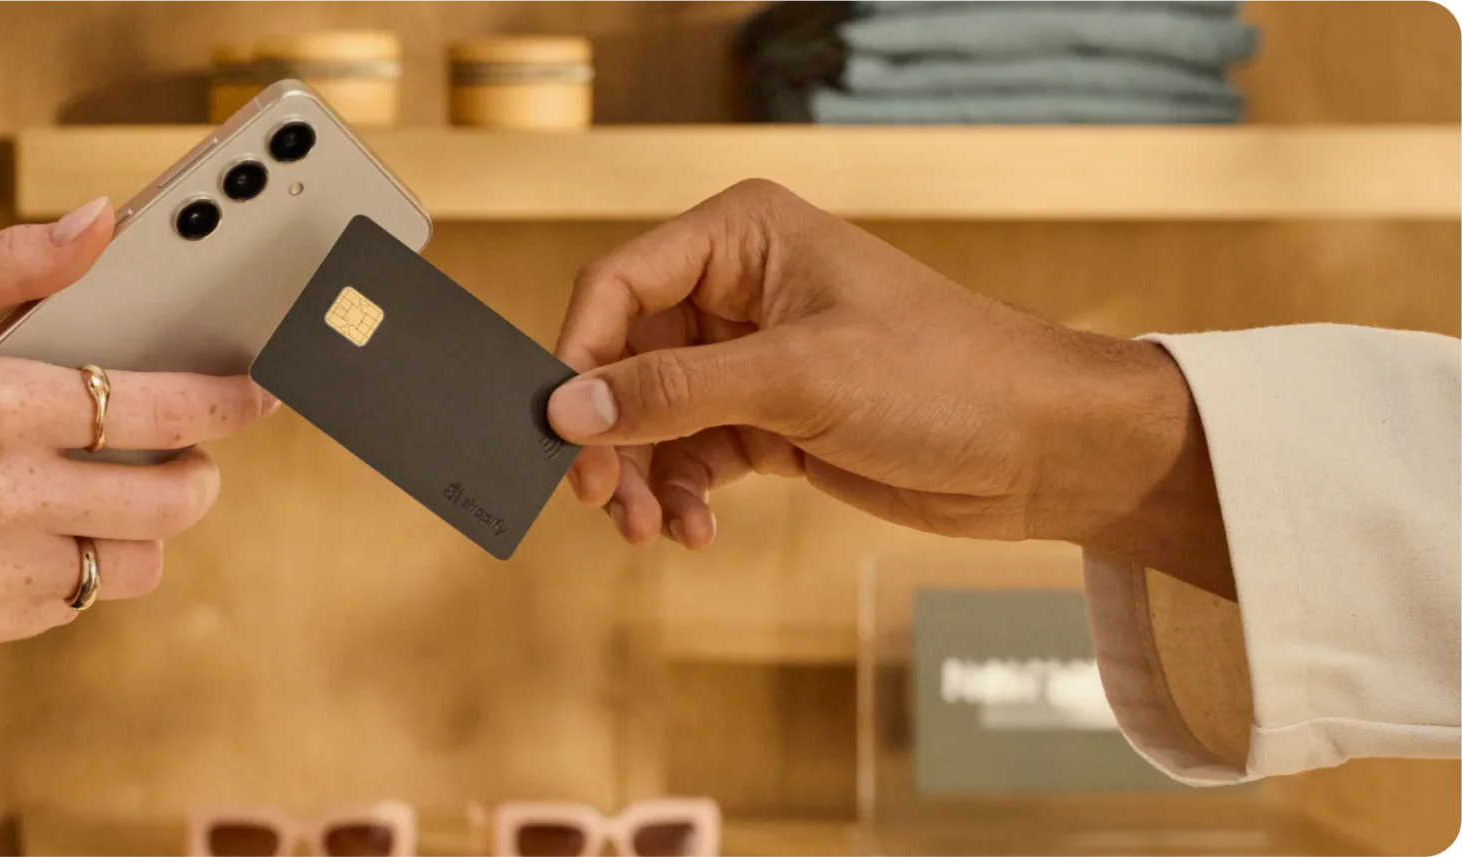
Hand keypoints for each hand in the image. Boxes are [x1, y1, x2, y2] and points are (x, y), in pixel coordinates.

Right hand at [0, 197, 280, 644]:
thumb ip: (11, 261)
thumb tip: (102, 221)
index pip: (156, 406)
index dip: (228, 402)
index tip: (262, 393)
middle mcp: (5, 493)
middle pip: (172, 500)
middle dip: (200, 473)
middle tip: (186, 453)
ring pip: (138, 563)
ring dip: (148, 529)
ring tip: (116, 494)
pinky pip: (81, 600)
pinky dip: (84, 566)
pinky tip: (49, 529)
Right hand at [545, 180, 1231, 595]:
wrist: (1043, 450)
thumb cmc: (947, 378)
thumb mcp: (798, 378)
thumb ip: (675, 391)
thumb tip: (569, 407)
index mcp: (743, 235)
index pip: (619, 285)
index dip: (580, 355)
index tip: (560, 427)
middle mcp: (739, 287)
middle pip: (626, 359)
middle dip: (611, 434)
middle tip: (600, 499)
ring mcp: (754, 357)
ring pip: (654, 417)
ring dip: (644, 477)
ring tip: (650, 530)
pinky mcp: (772, 419)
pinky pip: (693, 455)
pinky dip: (683, 495)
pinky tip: (694, 531)